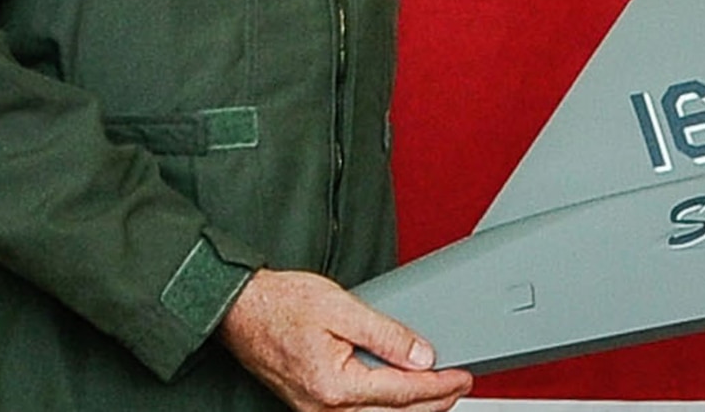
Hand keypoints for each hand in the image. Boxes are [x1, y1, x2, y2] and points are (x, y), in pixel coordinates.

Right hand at [218, 268, 472, 411]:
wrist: (242, 309)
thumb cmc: (283, 304)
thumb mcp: (342, 307)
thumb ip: (385, 334)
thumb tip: (421, 355)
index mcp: (335, 384)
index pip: (402, 391)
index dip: (439, 384)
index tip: (463, 376)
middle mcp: (325, 407)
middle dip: (433, 402)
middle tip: (460, 384)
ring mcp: (317, 410)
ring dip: (412, 409)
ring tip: (439, 392)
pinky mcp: (313, 405)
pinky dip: (387, 408)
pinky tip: (401, 397)